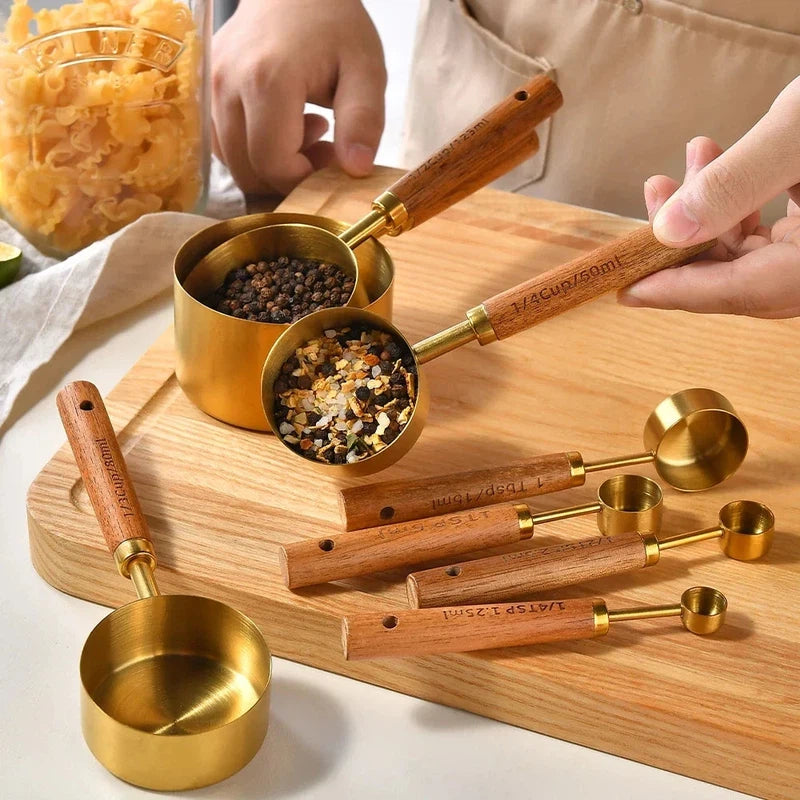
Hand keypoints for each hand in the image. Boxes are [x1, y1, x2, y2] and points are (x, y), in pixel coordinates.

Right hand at [212, 0, 385, 194]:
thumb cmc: (334, 24)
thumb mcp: (366, 68)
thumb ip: (363, 120)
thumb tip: (356, 170)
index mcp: (267, 81)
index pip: (274, 164)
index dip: (304, 178)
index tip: (332, 156)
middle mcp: (226, 85)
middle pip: (248, 170)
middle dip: (288, 174)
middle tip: (323, 144)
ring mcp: (209, 87)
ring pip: (233, 162)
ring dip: (270, 162)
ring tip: (304, 128)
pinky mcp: (204, 90)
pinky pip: (222, 144)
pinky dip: (251, 149)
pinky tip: (280, 124)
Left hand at [619, 76, 799, 317]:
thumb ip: (737, 183)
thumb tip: (668, 232)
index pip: (741, 291)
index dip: (678, 292)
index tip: (624, 291)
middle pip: (743, 277)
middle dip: (687, 241)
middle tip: (650, 199)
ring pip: (757, 251)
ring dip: (711, 211)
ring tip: (688, 159)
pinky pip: (777, 229)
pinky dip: (742, 200)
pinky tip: (719, 157)